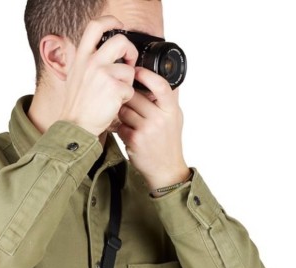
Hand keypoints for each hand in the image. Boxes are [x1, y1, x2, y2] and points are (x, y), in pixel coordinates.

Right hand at [59, 16, 138, 135]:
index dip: (110, 21)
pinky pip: (130, 89)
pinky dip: (125, 98)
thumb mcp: (75, 77)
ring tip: (115, 95)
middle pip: (121, 41)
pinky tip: (114, 104)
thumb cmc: (76, 106)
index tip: (119, 25)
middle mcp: (92, 62)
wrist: (75, 127)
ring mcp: (103, 74)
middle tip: (129, 63)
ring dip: (127, 83)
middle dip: (130, 52)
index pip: (95, 26)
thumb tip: (103, 53)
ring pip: (128, 70)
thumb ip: (87, 62)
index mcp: (81, 57)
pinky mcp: (114, 88)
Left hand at [116, 66, 189, 189]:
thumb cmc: (169, 142)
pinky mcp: (134, 140)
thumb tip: (163, 74)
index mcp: (171, 110)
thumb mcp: (175, 118)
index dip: (146, 75)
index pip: (160, 85)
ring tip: (130, 121)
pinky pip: (120, 125)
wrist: (166, 169)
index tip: (136, 70)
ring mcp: (147, 130)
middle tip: (129, 103)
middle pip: (135, 96)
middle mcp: (160, 119)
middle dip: (129, 98)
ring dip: (123, 113)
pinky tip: (129, 133)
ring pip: (124, 110)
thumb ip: (169, 98)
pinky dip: (121, 128)